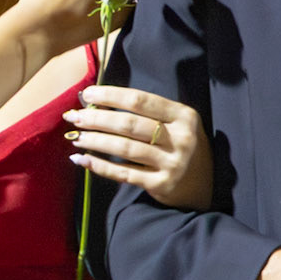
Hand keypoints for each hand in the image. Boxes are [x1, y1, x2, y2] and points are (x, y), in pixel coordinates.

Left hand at [67, 85, 212, 208]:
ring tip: (75, 136)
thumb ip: (149, 112)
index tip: (87, 94)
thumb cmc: (183, 146)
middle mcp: (180, 139)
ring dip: (95, 140)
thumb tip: (100, 101)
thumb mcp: (178, 123)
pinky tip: (82, 159)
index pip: (141, 100)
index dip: (111, 95)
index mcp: (184, 116)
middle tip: (73, 116)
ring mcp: (171, 164)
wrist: (207, 185)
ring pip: (124, 149)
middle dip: (97, 118)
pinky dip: (100, 166)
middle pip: (129, 124)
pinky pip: (124, 174)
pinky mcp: (161, 185)